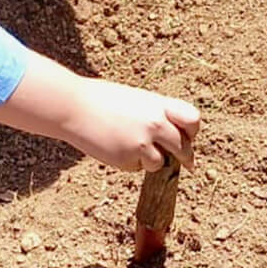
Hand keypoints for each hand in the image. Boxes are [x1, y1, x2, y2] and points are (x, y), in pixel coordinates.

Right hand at [60, 76, 200, 170]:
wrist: (73, 107)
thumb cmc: (102, 100)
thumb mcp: (135, 100)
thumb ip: (155, 114)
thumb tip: (173, 135)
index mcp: (158, 104)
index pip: (193, 119)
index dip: (192, 130)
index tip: (187, 136)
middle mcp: (155, 123)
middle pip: (183, 147)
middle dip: (183, 157)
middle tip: (184, 163)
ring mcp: (142, 142)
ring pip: (161, 162)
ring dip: (152, 160)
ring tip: (129, 144)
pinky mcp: (128, 159)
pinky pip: (138, 167)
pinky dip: (131, 162)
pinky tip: (115, 147)